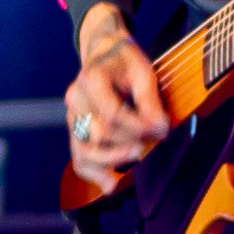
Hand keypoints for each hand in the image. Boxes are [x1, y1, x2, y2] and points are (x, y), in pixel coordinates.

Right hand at [65, 3, 169, 193]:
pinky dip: (94, 173)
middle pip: (100, 134)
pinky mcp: (74, 129)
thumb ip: (150, 100)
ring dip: (112, 160)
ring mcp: (71, 116)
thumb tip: (160, 129)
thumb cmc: (125, 60)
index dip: (138, 127)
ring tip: (137, 156)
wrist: (104, 50)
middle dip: (129, 142)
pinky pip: (79, 157)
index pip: (113, 113)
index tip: (161, 130)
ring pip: (85, 151)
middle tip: (155, 139)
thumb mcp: (143, 71)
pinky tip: (112, 183)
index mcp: (92, 78)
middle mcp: (75, 99)